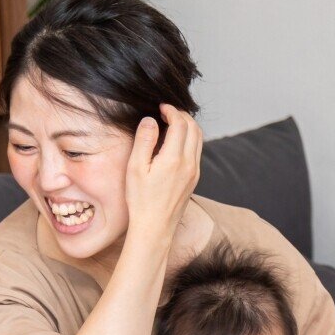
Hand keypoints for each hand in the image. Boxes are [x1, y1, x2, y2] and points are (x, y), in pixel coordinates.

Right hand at [123, 105, 202, 242]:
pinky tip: (174, 142)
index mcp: (174, 159)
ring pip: (199, 140)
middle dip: (182, 115)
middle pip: (194, 128)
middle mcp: (189, 164)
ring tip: (171, 123)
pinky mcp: (194, 179)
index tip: (160, 107)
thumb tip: (151, 120)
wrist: (155, 227)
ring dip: (188, 126)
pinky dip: (189, 139)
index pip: (180, 124)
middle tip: (167, 111)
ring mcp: (194, 172)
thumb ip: (144, 141)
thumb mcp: (136, 168)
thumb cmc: (141, 200)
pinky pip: (197, 152)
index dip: (172, 110)